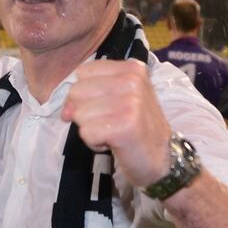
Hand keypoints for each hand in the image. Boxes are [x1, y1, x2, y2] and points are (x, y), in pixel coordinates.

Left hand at [61, 59, 170, 187]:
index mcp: (131, 68)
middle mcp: (132, 80)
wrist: (162, 159)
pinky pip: (87, 133)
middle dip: (85, 113)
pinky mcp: (125, 126)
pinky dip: (95, 143)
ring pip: (79, 114)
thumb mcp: (116, 99)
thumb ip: (88, 94)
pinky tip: (113, 143)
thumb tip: (66, 110)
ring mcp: (131, 102)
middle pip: (76, 92)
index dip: (83, 94)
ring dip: (91, 130)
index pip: (82, 72)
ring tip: (113, 133)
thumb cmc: (135, 127)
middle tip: (109, 122)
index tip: (101, 107)